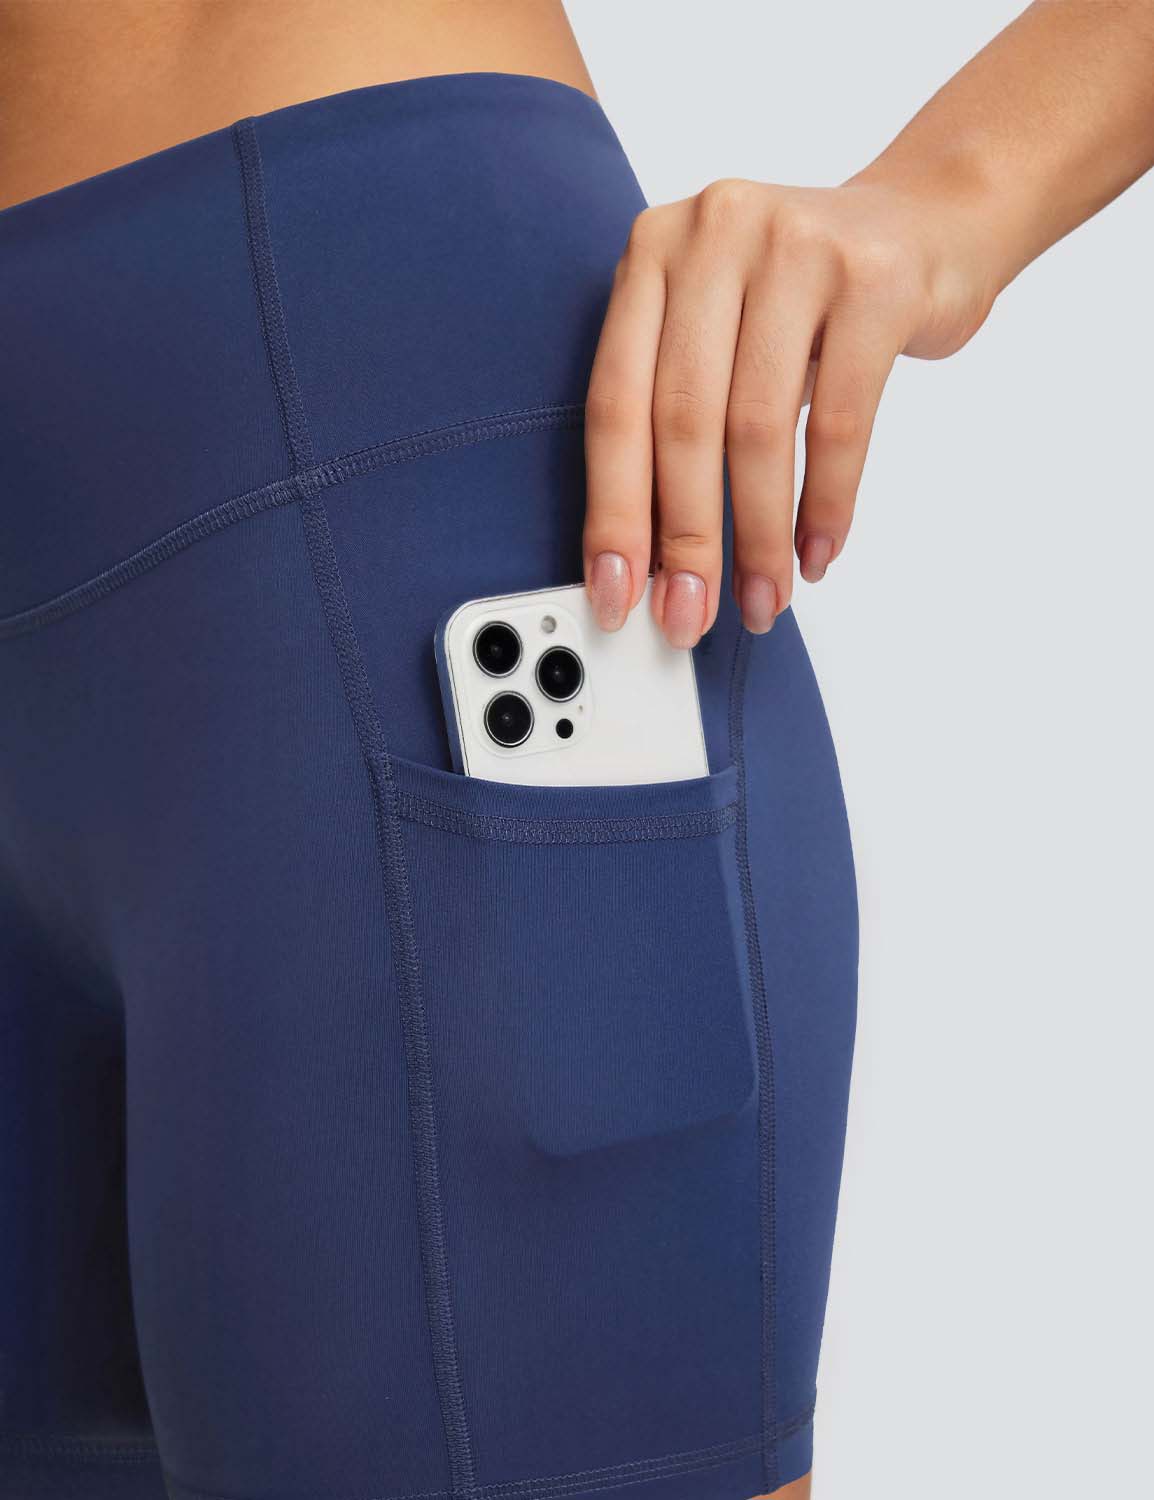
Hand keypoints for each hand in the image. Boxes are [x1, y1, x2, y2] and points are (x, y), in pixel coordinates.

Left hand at [582, 176, 995, 643]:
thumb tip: (652, 559)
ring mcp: (796, 248)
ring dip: (759, 537)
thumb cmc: (807, 302)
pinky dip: (826, 503)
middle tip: (688, 616)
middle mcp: (714, 234)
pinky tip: (818, 553)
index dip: (613, 511)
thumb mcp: (723, 330)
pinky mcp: (874, 280)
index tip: (616, 593)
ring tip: (764, 599)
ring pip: (759, 429)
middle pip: (682, 420)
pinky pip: (841, 422)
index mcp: (654, 253)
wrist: (928, 223)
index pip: (615, 402)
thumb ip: (677, 414)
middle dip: (686, 539)